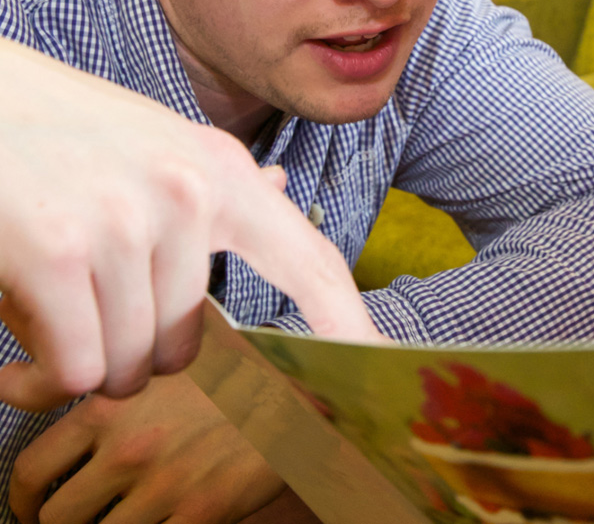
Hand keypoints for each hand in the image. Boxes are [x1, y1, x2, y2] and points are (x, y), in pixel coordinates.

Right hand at [0, 37, 381, 410]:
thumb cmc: (62, 130)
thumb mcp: (157, 141)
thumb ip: (216, 183)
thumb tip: (282, 188)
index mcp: (224, 170)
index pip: (309, 261)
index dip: (349, 323)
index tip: (381, 365)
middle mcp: (188, 192)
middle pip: (184, 347)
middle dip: (133, 348)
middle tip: (88, 296)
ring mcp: (124, 220)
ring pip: (122, 366)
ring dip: (82, 352)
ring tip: (51, 287)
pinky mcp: (54, 249)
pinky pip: (74, 367)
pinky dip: (41, 363)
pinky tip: (24, 304)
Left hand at [9, 372, 284, 523]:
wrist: (307, 396)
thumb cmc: (243, 369)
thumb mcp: (174, 346)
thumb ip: (120, 354)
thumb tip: (35, 366)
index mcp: (113, 405)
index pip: (32, 468)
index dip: (24, 497)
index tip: (34, 504)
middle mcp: (129, 448)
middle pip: (56, 517)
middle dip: (58, 523)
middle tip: (74, 520)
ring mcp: (162, 487)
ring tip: (117, 520)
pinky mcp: (198, 515)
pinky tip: (158, 521)